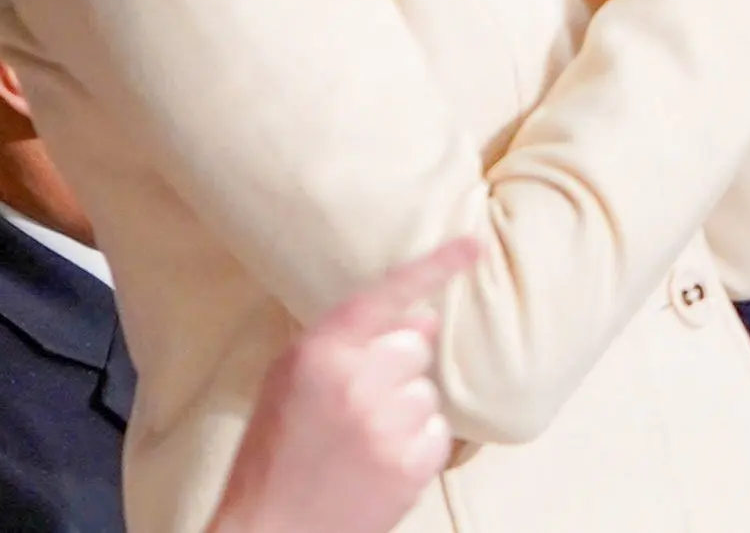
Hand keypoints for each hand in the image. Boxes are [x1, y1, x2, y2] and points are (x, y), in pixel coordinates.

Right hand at [209, 240, 476, 532]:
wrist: (273, 529)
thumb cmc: (275, 452)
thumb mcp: (289, 379)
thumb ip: (349, 341)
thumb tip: (424, 318)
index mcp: (318, 351)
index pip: (386, 296)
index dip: (436, 266)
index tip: (476, 244)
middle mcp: (356, 381)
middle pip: (415, 346)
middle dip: (397, 366)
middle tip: (360, 401)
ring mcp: (386, 425)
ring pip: (428, 392)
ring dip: (405, 410)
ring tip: (363, 439)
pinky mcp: (410, 466)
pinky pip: (437, 434)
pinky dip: (416, 446)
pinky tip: (378, 462)